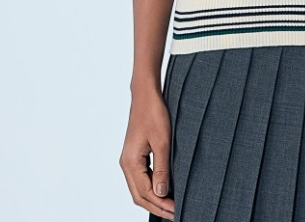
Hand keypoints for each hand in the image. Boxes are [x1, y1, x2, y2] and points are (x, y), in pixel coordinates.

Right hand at [119, 89, 174, 220]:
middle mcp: (126, 163)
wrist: (145, 94)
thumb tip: (161, 194)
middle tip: (176, 214)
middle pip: (139, 195)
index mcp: (131, 162)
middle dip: (157, 207)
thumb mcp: (163, 141)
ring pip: (139, 188)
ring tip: (171, 206)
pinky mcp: (134, 154)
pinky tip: (163, 189)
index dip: (161, 205)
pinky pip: (141, 178)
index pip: (145, 193)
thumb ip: (162, 168)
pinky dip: (151, 188)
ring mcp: (129, 159)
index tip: (177, 211)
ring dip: (154, 199)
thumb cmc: (154, 113)